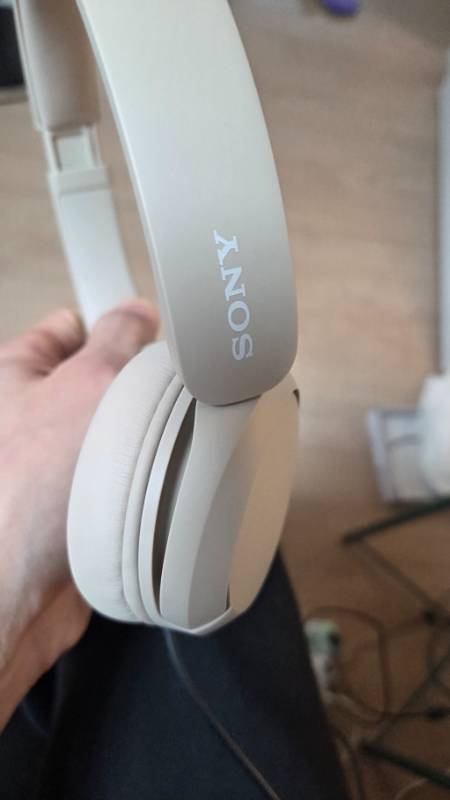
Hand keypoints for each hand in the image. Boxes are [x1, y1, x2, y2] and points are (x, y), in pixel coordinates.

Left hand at [0, 300, 157, 729]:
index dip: (110, 325)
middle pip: (99, 383)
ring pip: (118, 434)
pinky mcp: (78, 506)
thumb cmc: (35, 484)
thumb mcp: (89, 386)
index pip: (68, 329)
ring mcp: (56, 465)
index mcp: (18, 375)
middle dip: (137, 388)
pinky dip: (145, 478)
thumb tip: (137, 312)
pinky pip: (124, 477)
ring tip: (179, 440)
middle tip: (176, 395)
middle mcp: (32, 418)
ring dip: (147, 439)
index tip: (156, 334)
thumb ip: (116, 341)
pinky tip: (167, 480)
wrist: (19, 592)